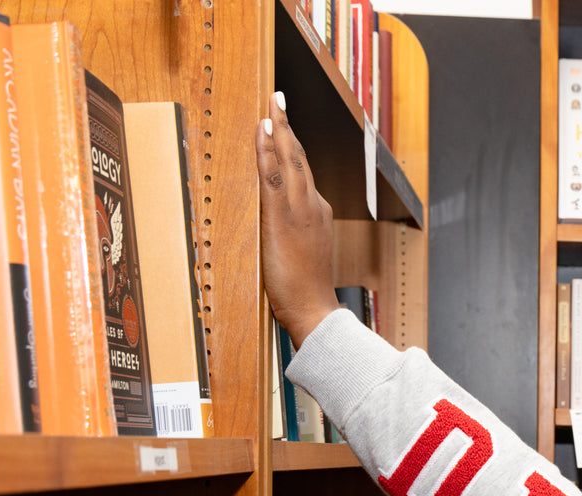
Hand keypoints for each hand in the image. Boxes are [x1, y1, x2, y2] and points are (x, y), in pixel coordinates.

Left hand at [256, 91, 339, 348]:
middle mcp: (313, 206)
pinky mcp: (284, 217)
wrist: (315, 311)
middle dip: (287, 126)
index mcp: (317, 214)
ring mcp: (300, 209)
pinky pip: (275, 175)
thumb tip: (285, 234)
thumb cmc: (307, 293)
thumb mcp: (304, 259)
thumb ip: (297, 239)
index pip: (303, 173)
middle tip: (278, 98)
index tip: (284, 126)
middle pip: (299, 158)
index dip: (293, 147)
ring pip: (290, 160)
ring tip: (272, 104)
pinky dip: (270, 150)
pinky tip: (264, 131)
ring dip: (279, 129)